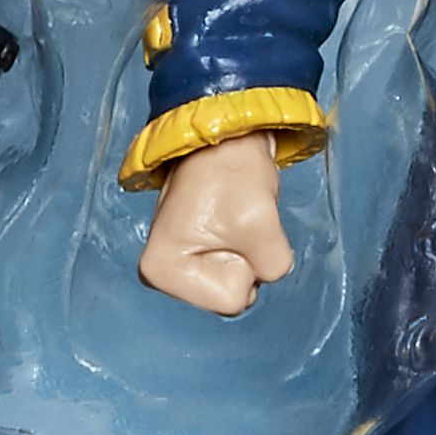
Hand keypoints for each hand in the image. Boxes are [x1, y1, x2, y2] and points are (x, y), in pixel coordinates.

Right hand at [137, 132, 295, 315]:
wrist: (227, 134)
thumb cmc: (231, 170)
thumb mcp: (261, 225)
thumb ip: (274, 266)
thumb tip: (269, 270)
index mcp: (161, 271)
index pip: (232, 300)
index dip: (246, 262)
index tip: (230, 223)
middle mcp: (162, 275)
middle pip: (232, 293)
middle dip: (246, 258)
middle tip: (234, 219)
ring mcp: (180, 264)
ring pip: (239, 281)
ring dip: (248, 250)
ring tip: (234, 215)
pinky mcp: (195, 254)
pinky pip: (238, 268)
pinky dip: (247, 244)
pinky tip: (234, 219)